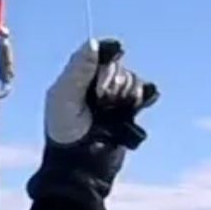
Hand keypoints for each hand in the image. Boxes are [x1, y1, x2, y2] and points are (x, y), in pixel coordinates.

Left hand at [43, 37, 158, 150]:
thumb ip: (78, 70)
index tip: (114, 54)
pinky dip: (146, 95)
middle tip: (102, 99)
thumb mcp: (64, 97)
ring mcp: (113, 99)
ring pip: (132, 80)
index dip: (108, 54)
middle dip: (114, 80)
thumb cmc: (64, 133)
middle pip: (118, 67)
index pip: (100, 52)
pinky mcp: (127, 113)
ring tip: (115, 110)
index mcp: (77, 77)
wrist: (80, 166)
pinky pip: (145, 94)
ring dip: (128, 91)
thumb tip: (94, 43)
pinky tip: (144, 101)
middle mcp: (96, 85)